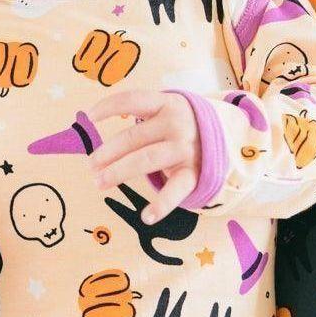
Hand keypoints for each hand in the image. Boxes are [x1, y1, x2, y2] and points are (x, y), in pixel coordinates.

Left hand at [86, 90, 201, 222]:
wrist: (227, 138)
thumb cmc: (182, 126)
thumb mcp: (166, 110)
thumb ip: (141, 116)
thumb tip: (95, 123)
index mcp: (165, 104)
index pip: (132, 100)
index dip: (108, 107)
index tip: (88, 117)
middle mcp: (176, 124)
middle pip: (133, 137)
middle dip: (107, 152)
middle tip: (90, 165)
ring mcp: (185, 149)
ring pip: (145, 160)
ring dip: (118, 172)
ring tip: (99, 182)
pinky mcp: (194, 172)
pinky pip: (175, 190)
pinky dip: (162, 205)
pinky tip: (147, 216)